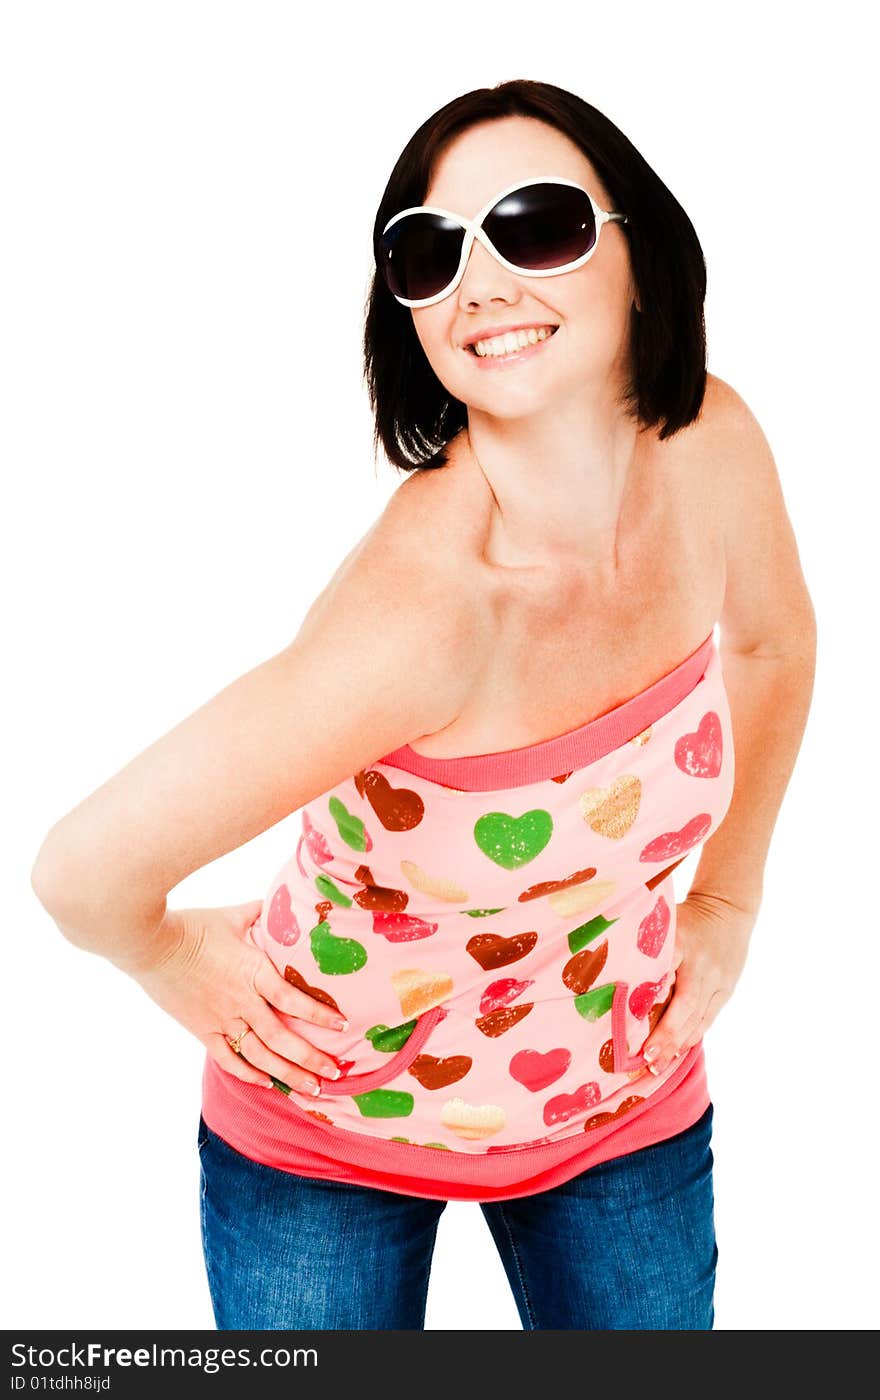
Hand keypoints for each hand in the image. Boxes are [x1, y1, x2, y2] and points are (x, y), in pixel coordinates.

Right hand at [127, 900, 348, 1094]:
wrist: (149, 943)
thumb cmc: (193, 924)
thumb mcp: (234, 916)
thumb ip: (262, 914)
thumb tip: (285, 902)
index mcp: (253, 971)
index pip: (293, 1000)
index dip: (319, 1014)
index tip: (343, 1024)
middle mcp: (241, 1001)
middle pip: (282, 1039)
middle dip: (312, 1059)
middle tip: (336, 1074)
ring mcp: (221, 1019)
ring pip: (259, 1056)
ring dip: (287, 1075)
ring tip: (312, 1089)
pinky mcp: (202, 1030)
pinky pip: (228, 1059)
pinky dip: (248, 1074)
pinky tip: (267, 1084)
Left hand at [640, 891, 756, 1076]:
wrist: (728, 907)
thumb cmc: (683, 916)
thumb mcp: (663, 920)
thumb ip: (641, 943)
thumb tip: (608, 967)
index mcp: (680, 941)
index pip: (664, 972)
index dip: (650, 998)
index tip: (632, 1021)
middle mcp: (700, 964)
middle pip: (684, 1004)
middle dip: (665, 1034)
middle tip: (645, 1058)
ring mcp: (717, 979)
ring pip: (697, 1018)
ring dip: (678, 1044)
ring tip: (657, 1066)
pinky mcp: (726, 989)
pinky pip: (708, 1018)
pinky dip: (692, 1037)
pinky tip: (677, 1053)